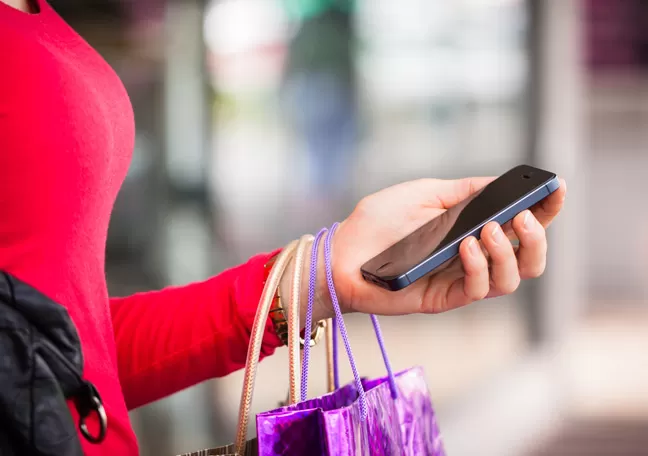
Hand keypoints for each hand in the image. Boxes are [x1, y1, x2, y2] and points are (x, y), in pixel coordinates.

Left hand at [319, 176, 566, 316]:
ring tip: (489, 230)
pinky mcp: (443, 298)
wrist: (342, 251)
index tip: (556, 189)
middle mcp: (474, 257)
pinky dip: (479, 267)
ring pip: (512, 279)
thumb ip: (464, 191)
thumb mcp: (423, 193)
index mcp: (473, 229)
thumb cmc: (378, 222)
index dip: (545, 209)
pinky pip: (478, 290)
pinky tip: (466, 245)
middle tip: (523, 219)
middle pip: (529, 259)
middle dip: (537, 239)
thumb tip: (502, 182)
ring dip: (508, 252)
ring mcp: (460, 279)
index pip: (521, 224)